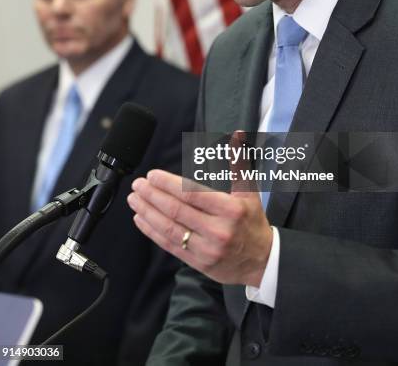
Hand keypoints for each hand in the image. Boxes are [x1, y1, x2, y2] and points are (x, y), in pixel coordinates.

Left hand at [127, 133, 272, 286]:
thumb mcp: (249, 191)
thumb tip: (236, 135)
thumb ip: (238, 162)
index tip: (152, 175)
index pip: (192, 194)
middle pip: (177, 210)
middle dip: (153, 196)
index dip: (169, 184)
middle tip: (138, 184)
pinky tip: (141, 219)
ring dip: (148, 212)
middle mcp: (218, 230)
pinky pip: (169, 245)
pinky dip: (152, 231)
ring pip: (170, 228)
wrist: (262, 261)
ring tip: (135, 199)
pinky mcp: (198, 263)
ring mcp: (207, 249)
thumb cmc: (252, 222)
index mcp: (230, 210)